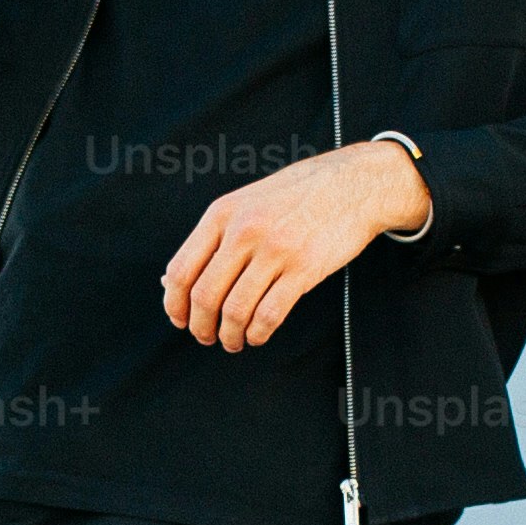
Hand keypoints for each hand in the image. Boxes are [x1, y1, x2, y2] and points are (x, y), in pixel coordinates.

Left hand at [159, 139, 433, 349]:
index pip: (181, 270)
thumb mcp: (246, 203)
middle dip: (201, 326)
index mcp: (222, 214)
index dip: (174, 304)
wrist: (353, 184)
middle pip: (205, 295)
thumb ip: (213, 238)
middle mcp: (244, 231)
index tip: (180, 319)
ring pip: (236, 310)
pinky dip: (258, 333)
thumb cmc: (297, 196)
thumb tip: (172, 282)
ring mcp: (275, 250)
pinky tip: (257, 335)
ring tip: (233, 341)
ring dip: (229, 335)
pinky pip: (270, 314)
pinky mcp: (304, 268)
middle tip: (206, 336)